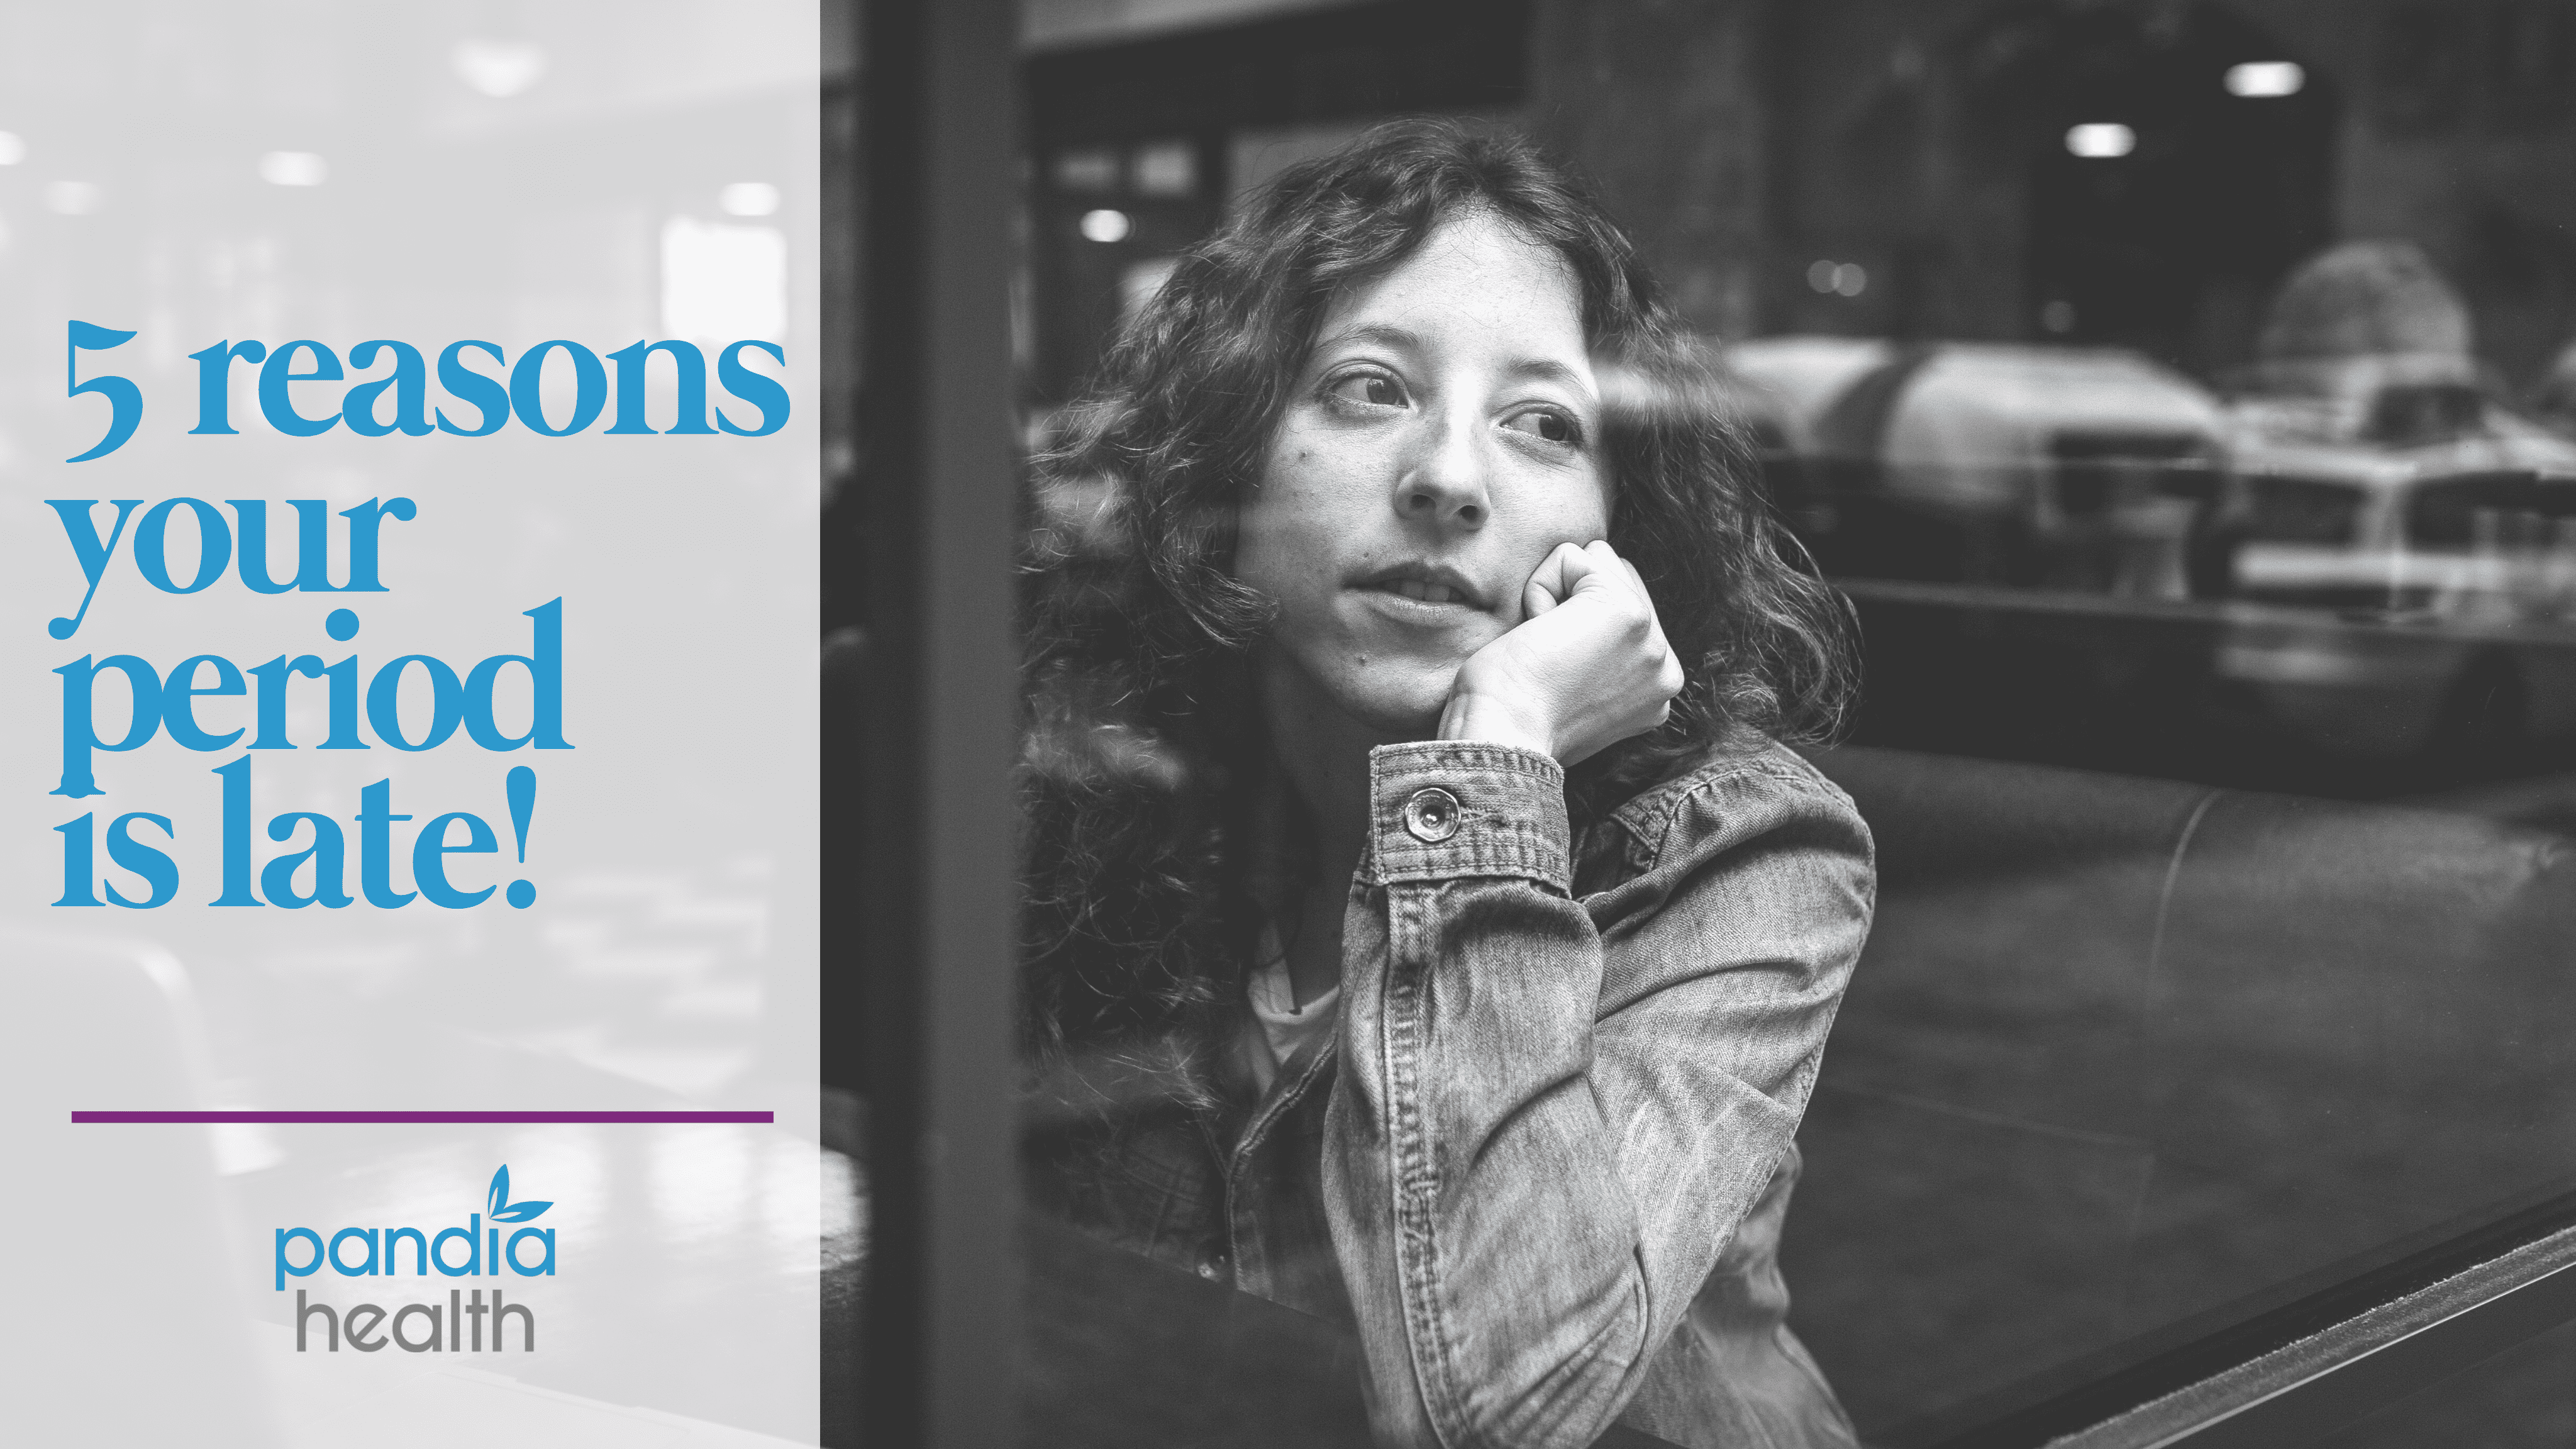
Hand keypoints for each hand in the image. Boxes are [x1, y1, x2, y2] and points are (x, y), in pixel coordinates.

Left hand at [1439, 540, 1684, 764]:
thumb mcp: (1577, 700)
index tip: (1558, 679)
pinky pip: (1570, 557)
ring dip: (1555, 595)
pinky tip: (1537, 634)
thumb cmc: (1515, 723)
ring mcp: (1652, 638)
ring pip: (1597, 560)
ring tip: (1544, 649)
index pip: (1627, 609)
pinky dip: (1538, 588)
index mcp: (1659, 691)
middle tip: (1549, 663)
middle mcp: (1666, 668)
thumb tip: (1586, 629)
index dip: (1577, 625)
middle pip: (1618, 577)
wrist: (1503, 738)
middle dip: (1572, 604)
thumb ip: (1603, 665)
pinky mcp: (1625, 609)